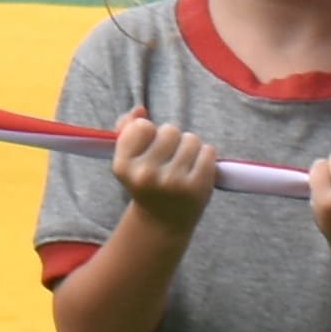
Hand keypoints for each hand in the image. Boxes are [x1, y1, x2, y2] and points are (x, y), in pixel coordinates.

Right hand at [107, 110, 215, 231]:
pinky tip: (197, 169)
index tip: (149, 148)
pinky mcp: (197, 187)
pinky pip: (208, 151)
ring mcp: (173, 182)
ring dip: (190, 147)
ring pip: (191, 139)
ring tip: (183, 163)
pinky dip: (206, 156)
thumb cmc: (146, 183)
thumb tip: (140, 110)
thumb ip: (126, 129)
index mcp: (122, 166)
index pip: (142, 126)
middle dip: (172, 139)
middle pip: (170, 130)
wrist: (162, 222)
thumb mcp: (128, 160)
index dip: (149, 133)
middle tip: (169, 158)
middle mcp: (146, 175)